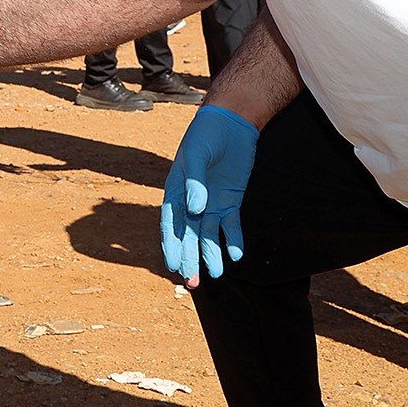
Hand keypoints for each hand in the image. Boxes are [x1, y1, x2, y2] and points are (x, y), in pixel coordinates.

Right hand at [160, 105, 258, 287]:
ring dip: (211, 254)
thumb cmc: (205, 136)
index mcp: (174, 192)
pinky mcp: (231, 202)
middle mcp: (191, 202)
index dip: (171, 246)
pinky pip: (231, 225)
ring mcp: (211, 203)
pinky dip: (233, 240)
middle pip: (189, 235)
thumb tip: (195, 210)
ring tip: (216, 274)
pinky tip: (236, 255)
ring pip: (209, 235)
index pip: (171, 224)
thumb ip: (194, 182)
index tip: (173, 266)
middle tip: (191, 282)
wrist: (231, 124)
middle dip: (190, 258)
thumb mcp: (196, 155)